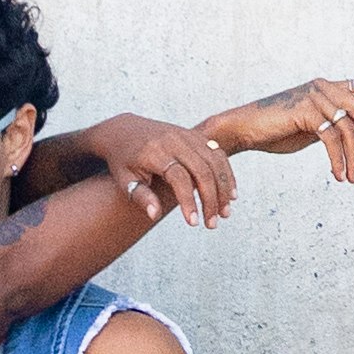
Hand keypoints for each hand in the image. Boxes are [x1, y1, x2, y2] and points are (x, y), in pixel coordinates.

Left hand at [73, 106, 233, 226]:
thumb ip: (140, 197)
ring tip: (225, 212)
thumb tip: (155, 215)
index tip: (192, 222)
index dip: (188, 201)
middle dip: (210, 199)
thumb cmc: (123, 160)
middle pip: (201, 170)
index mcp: (154, 152)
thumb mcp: (124, 179)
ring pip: (214, 161)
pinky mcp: (194, 134)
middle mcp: (173, 141)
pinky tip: (230, 193)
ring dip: (223, 187)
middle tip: (212, 223)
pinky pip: (217, 152)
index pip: (179, 178)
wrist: (124, 129)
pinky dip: (226, 172)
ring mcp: (186, 135)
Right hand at [211, 81, 353, 184]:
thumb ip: (338, 124)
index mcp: (330, 87)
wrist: (245, 130)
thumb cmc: (278, 130)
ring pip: (350, 129)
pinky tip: (338, 174)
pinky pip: (332, 138)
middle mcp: (326, 86)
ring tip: (353, 179)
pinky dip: (339, 159)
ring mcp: (316, 96)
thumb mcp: (315, 127)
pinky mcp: (305, 110)